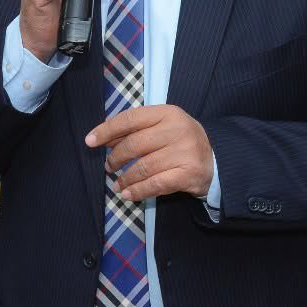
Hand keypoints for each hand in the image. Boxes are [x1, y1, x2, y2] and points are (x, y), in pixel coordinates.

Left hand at [87, 105, 213, 202]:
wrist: (216, 158)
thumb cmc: (182, 140)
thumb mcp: (164, 126)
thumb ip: (138, 129)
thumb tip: (105, 139)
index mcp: (168, 113)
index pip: (131, 118)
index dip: (107, 130)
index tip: (90, 141)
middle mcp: (177, 130)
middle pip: (135, 144)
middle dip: (115, 158)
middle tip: (108, 167)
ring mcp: (184, 152)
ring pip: (143, 167)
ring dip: (125, 178)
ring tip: (117, 184)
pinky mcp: (188, 174)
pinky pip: (156, 184)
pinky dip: (138, 191)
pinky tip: (128, 194)